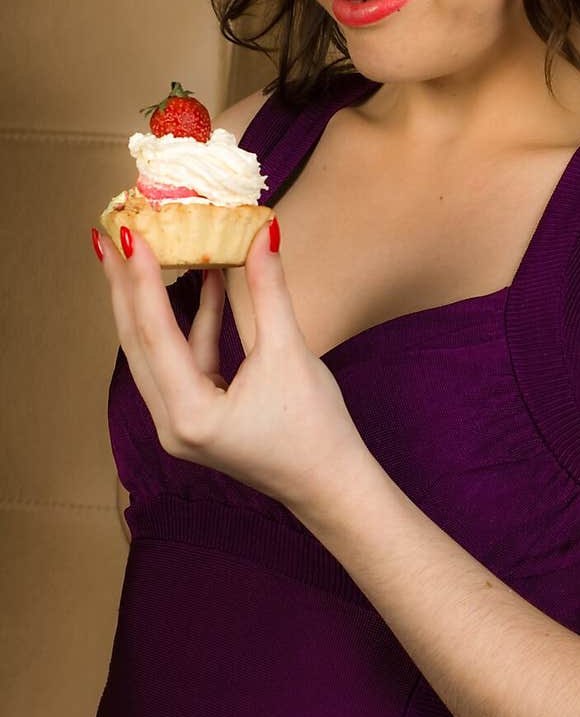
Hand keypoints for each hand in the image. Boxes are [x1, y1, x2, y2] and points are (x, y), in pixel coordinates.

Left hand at [91, 219, 377, 519]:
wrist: (332, 484)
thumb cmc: (315, 428)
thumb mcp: (290, 353)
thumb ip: (269, 291)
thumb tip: (263, 232)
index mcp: (190, 415)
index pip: (155, 334)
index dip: (141, 280)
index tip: (132, 234)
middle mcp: (172, 424)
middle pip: (137, 343)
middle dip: (124, 287)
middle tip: (111, 236)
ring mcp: (180, 425)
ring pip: (154, 352)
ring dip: (155, 302)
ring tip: (149, 251)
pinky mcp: (195, 419)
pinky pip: (181, 362)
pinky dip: (190, 325)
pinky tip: (202, 284)